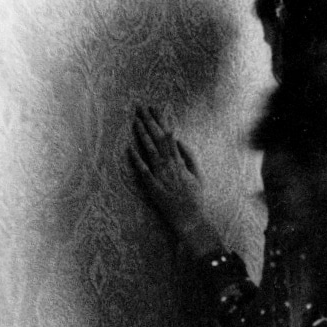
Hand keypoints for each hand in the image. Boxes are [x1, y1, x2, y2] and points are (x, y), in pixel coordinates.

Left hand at [128, 106, 214, 246]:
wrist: (191, 219)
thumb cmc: (194, 199)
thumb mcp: (197, 175)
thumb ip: (189, 157)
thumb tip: (178, 140)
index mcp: (180, 163)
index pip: (169, 136)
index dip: (161, 121)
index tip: (155, 108)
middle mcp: (170, 166)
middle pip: (159, 139)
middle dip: (150, 122)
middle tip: (141, 107)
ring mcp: (162, 176)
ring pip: (151, 151)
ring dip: (143, 135)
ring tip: (135, 120)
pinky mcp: (154, 188)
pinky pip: (144, 171)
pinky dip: (137, 159)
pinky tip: (130, 148)